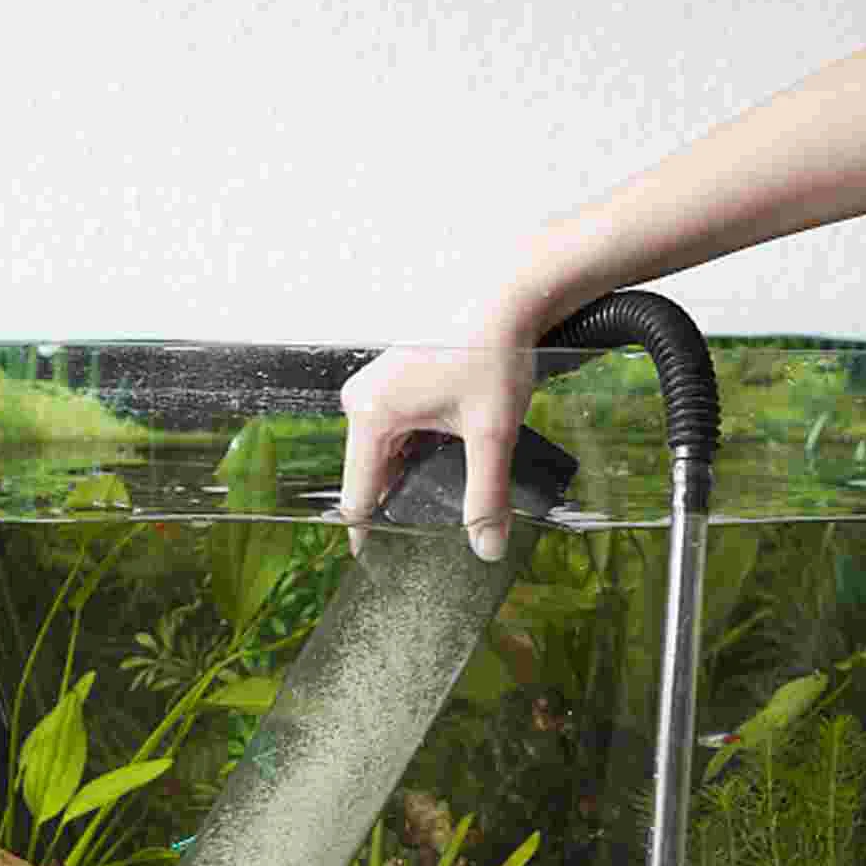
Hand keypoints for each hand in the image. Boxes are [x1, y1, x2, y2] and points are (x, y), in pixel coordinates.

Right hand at [338, 341, 535, 560]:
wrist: (508, 301)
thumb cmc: (493, 351)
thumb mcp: (492, 433)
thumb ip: (487, 495)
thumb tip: (487, 547)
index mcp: (371, 414)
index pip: (357, 495)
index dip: (369, 534)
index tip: (379, 564)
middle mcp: (363, 401)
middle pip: (372, 477)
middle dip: (402, 504)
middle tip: (434, 534)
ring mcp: (375, 390)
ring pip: (387, 458)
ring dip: (415, 478)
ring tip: (448, 494)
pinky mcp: (393, 384)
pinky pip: (397, 435)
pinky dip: (420, 454)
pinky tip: (449, 461)